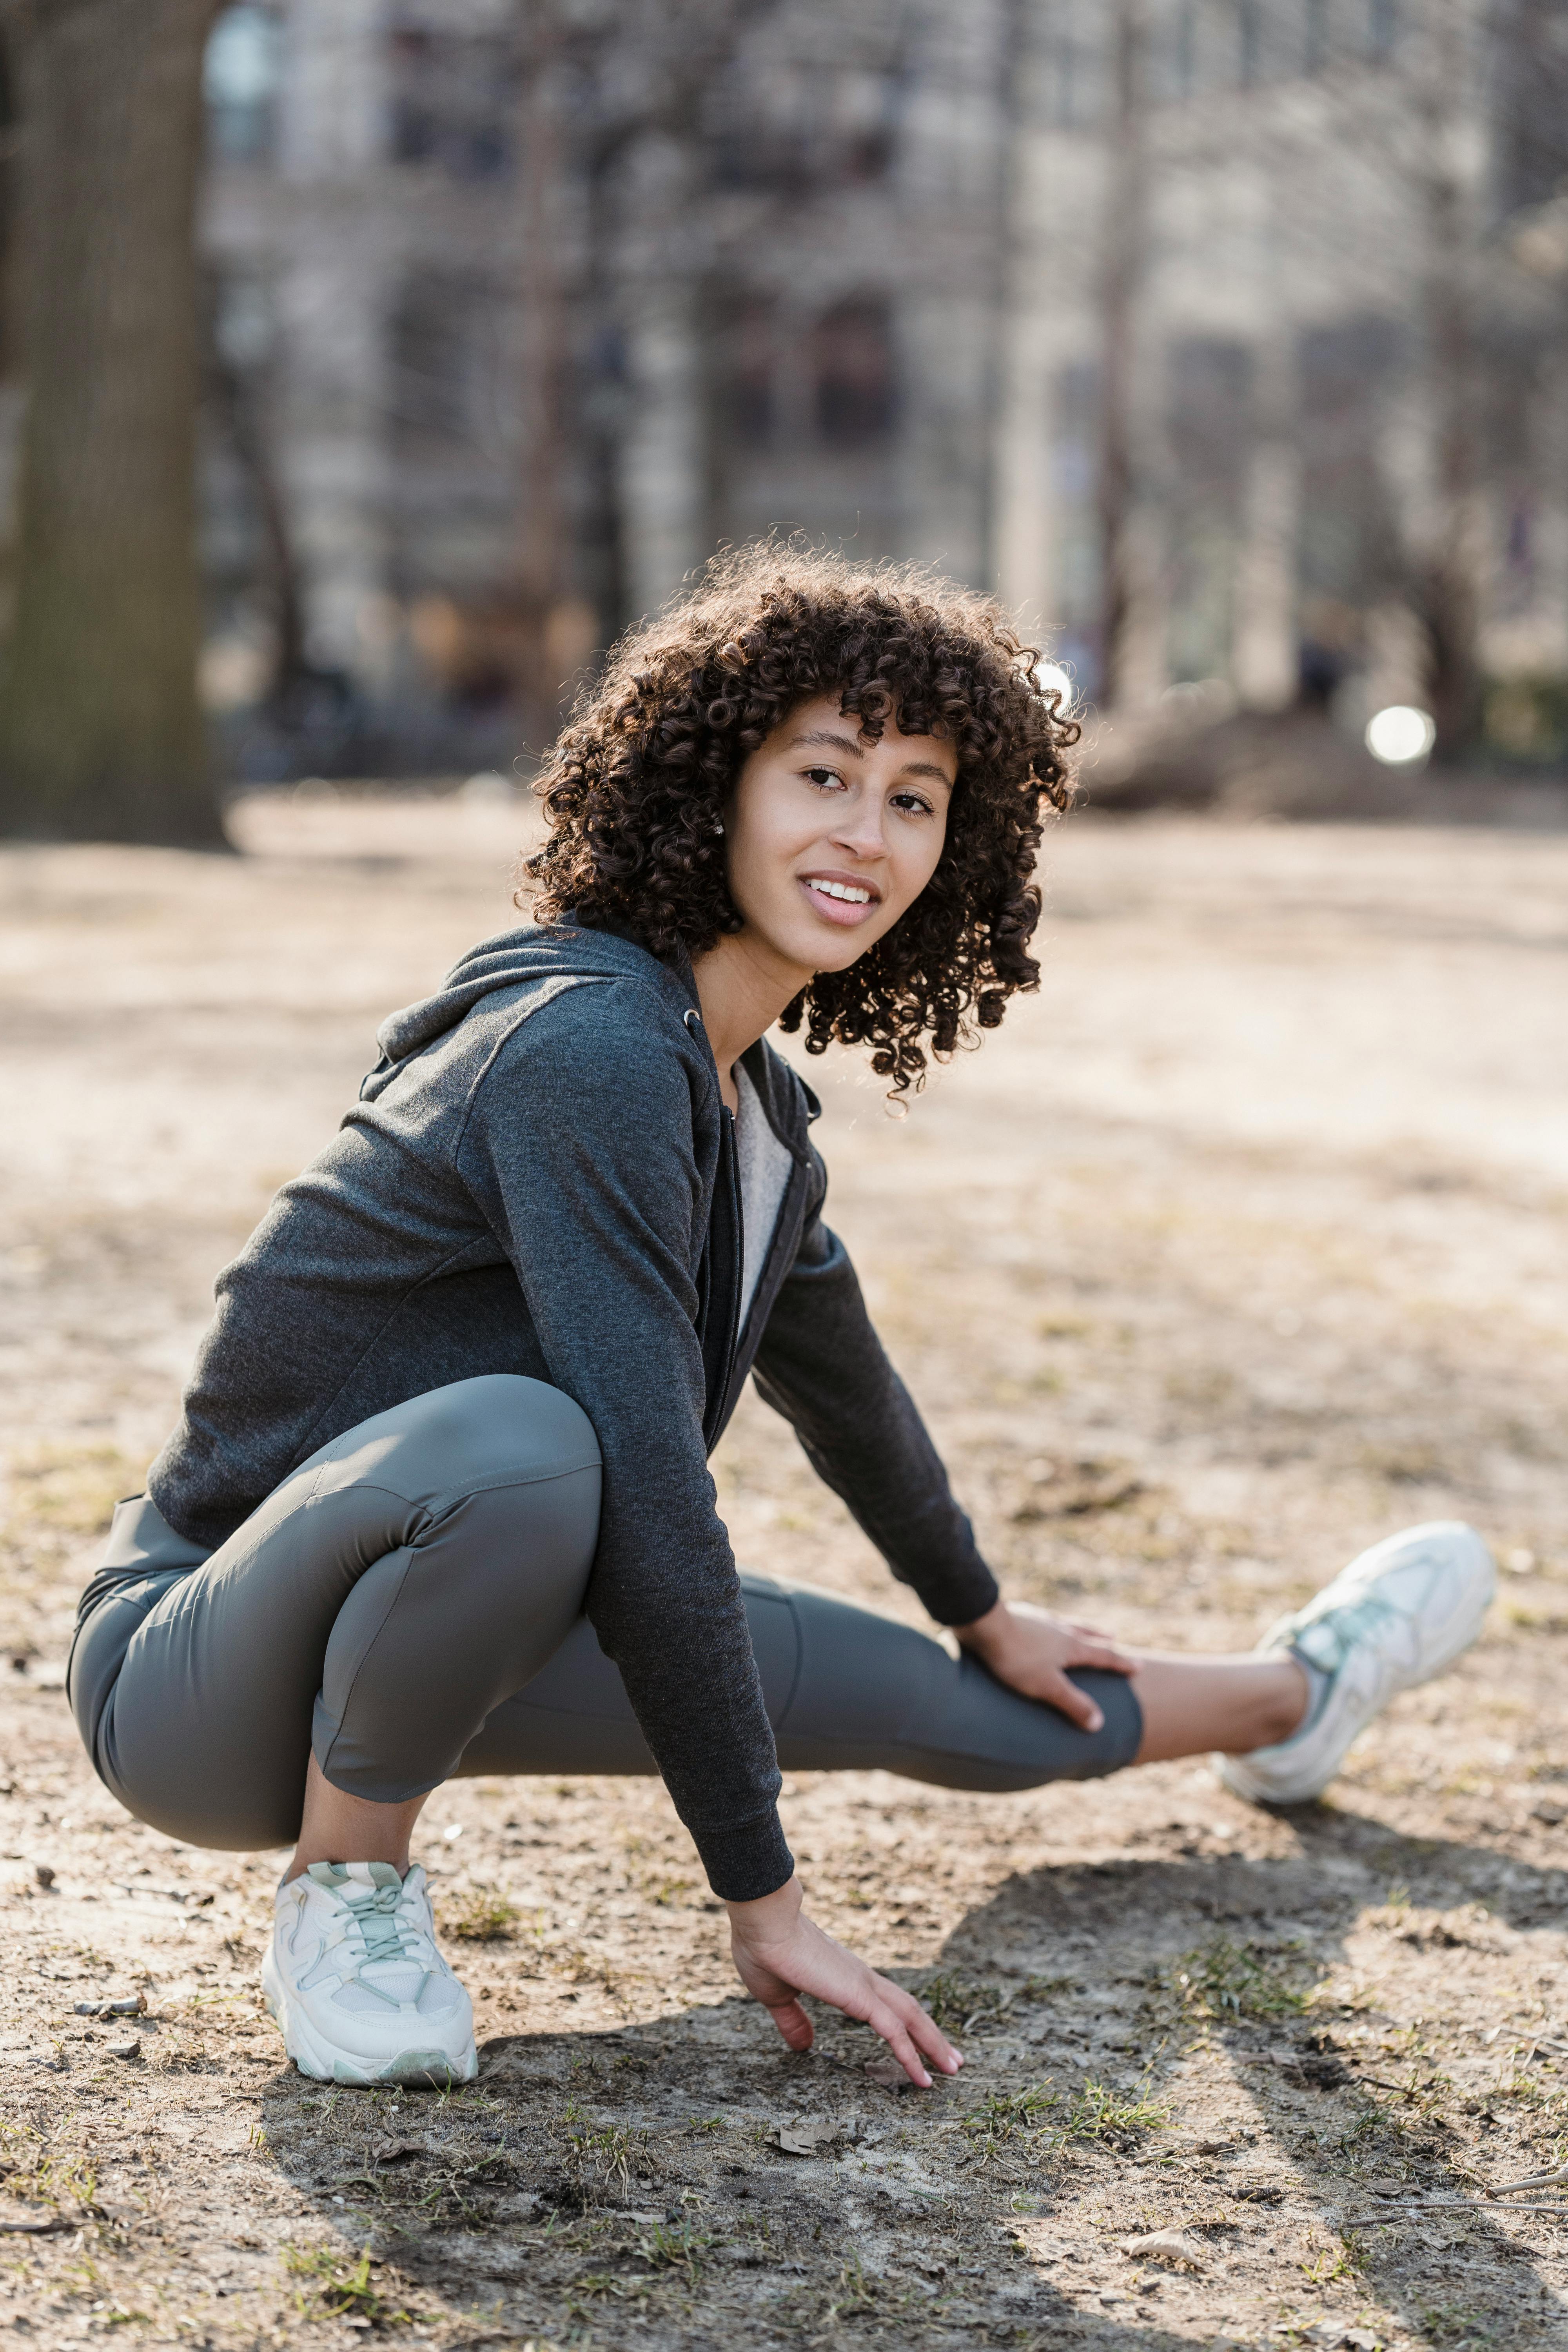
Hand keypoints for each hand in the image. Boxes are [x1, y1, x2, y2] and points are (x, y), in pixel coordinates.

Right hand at [726, 1876, 960, 2088]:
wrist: (764, 1923)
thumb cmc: (764, 1950)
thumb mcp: (778, 1996)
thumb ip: (793, 2020)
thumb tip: (803, 2046)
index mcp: (845, 1978)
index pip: (886, 2004)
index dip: (905, 2025)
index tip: (919, 2045)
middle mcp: (862, 1979)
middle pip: (909, 2010)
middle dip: (932, 2037)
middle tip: (952, 2061)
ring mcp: (864, 1985)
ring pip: (911, 2018)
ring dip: (934, 2044)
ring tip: (953, 2068)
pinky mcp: (859, 1995)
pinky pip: (893, 2030)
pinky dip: (910, 2054)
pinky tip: (921, 2075)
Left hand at [953, 1596, 1132, 1732]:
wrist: (983, 1624)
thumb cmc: (1016, 1658)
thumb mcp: (1047, 1687)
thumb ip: (1073, 1704)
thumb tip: (1099, 1724)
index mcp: (1070, 1646)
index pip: (1103, 1656)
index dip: (1121, 1663)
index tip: (1138, 1667)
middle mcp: (1059, 1629)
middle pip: (1086, 1634)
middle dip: (1101, 1639)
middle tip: (1114, 1636)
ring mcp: (1038, 1620)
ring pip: (1065, 1624)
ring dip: (1078, 1627)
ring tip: (1082, 1627)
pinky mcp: (1019, 1615)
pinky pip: (1041, 1620)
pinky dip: (1049, 1623)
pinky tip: (1040, 1622)